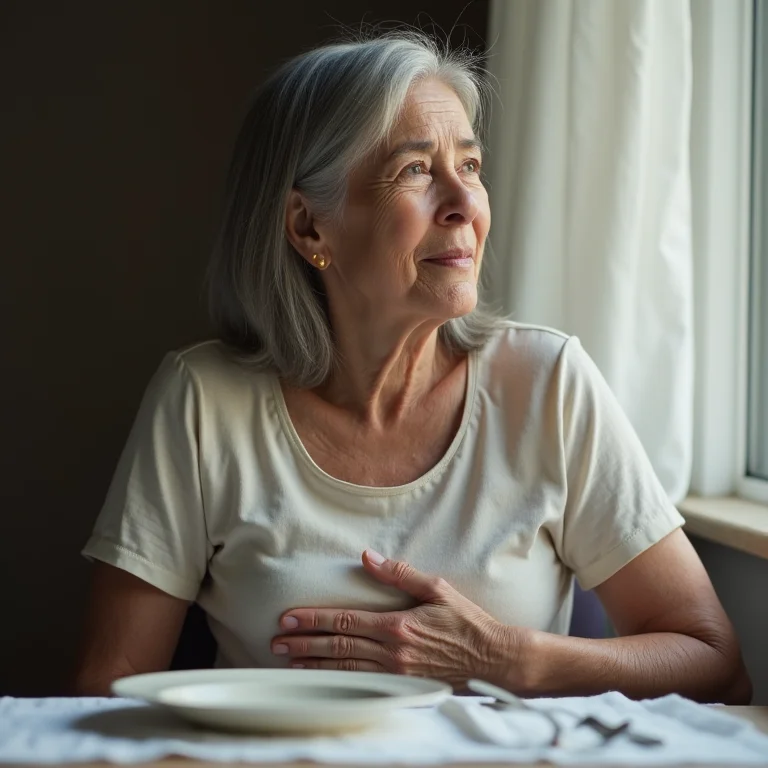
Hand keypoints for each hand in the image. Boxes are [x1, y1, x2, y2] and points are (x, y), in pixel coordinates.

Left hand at [271, 549, 515, 686]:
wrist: (493, 659)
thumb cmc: (467, 621)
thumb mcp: (436, 588)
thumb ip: (399, 573)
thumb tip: (367, 556)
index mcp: (397, 625)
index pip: (344, 620)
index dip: (313, 619)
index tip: (288, 619)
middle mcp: (392, 652)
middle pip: (338, 646)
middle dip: (304, 644)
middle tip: (276, 642)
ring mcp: (396, 674)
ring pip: (344, 669)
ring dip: (314, 664)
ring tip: (288, 662)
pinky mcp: (402, 687)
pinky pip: (362, 685)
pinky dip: (337, 681)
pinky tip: (321, 680)